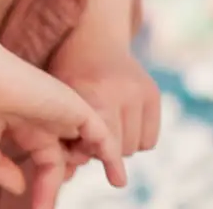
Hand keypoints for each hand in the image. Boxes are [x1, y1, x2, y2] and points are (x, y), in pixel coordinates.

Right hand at [0, 35, 128, 208]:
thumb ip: (0, 171)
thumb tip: (21, 188)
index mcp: (20, 124)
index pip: (42, 161)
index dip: (43, 188)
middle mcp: (41, 117)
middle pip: (62, 156)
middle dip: (58, 184)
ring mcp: (58, 111)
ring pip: (85, 142)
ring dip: (94, 163)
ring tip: (111, 185)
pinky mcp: (72, 106)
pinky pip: (101, 134)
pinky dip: (111, 153)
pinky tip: (118, 177)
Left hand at [48, 36, 160, 178]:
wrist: (91, 35)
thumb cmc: (66, 73)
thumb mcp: (58, 100)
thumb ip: (64, 137)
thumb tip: (71, 177)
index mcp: (93, 90)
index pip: (104, 139)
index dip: (100, 156)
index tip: (110, 176)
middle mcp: (122, 90)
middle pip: (120, 147)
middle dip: (103, 148)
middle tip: (88, 137)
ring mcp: (141, 91)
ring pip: (136, 147)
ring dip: (120, 144)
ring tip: (104, 127)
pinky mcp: (154, 93)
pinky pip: (149, 140)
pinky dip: (136, 139)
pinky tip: (120, 123)